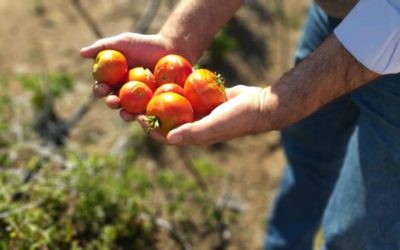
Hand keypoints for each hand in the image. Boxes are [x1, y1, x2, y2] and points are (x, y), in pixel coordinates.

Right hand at [80, 32, 174, 109]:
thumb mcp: (124, 42)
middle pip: (113, 101)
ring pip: (128, 111)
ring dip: (125, 115)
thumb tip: (81, 53)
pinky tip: (144, 118)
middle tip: (114, 101)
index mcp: (114, 80)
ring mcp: (139, 100)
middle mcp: (124, 92)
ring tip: (126, 114)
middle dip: (111, 103)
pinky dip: (144, 117)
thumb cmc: (146, 44)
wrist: (171, 49)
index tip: (103, 88)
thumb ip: (104, 46)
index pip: (102, 87)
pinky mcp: (152, 105)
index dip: (100, 90)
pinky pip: (146, 114)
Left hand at [136, 85, 270, 145]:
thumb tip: (169, 137)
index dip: (151, 129)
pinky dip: (178, 86)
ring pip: (176, 105)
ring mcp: (200, 111)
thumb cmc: (237, 118)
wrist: (259, 104)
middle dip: (152, 112)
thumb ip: (193, 132)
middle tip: (138, 101)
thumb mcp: (214, 125)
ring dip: (162, 98)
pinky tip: (168, 75)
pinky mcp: (205, 98)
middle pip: (167, 120)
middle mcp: (194, 124)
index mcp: (194, 136)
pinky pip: (187, 92)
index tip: (139, 117)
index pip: (166, 136)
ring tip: (149, 86)